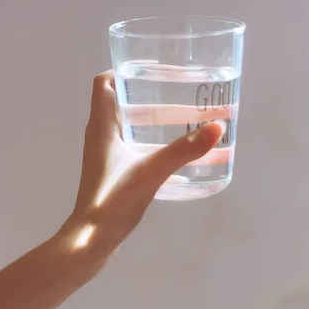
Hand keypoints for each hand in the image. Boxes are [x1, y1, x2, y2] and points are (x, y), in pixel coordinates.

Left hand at [60, 71, 222, 269]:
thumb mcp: (152, 170)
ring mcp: (105, 155)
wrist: (92, 239)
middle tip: (182, 94)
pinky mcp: (112, 172)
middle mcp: (100, 135)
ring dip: (155, 120)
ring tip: (188, 121)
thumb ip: (184, 150)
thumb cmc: (114, 199)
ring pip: (130, 125)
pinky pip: (133, 145)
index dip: (124, 70)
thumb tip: (217, 126)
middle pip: (122, 102)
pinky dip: (153, 141)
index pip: (103, 83)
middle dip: (152, 96)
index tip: (152, 69)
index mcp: (101, 125)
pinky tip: (177, 153)